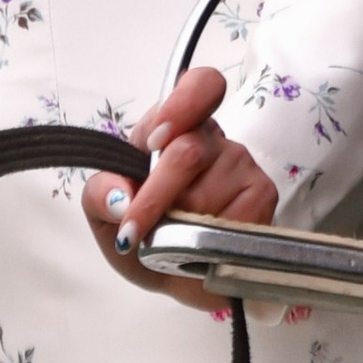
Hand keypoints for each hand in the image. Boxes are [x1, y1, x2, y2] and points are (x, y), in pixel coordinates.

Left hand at [80, 67, 281, 321]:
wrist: (176, 276)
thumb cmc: (144, 235)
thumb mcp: (105, 217)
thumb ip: (100, 196)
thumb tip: (119, 197)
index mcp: (173, 124)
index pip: (199, 85)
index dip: (182, 105)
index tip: (154, 141)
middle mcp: (211, 137)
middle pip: (188, 152)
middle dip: (156, 198)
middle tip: (133, 231)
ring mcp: (241, 163)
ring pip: (206, 195)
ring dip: (181, 228)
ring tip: (173, 243)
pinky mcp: (263, 195)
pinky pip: (232, 220)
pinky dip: (208, 244)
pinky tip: (202, 250)